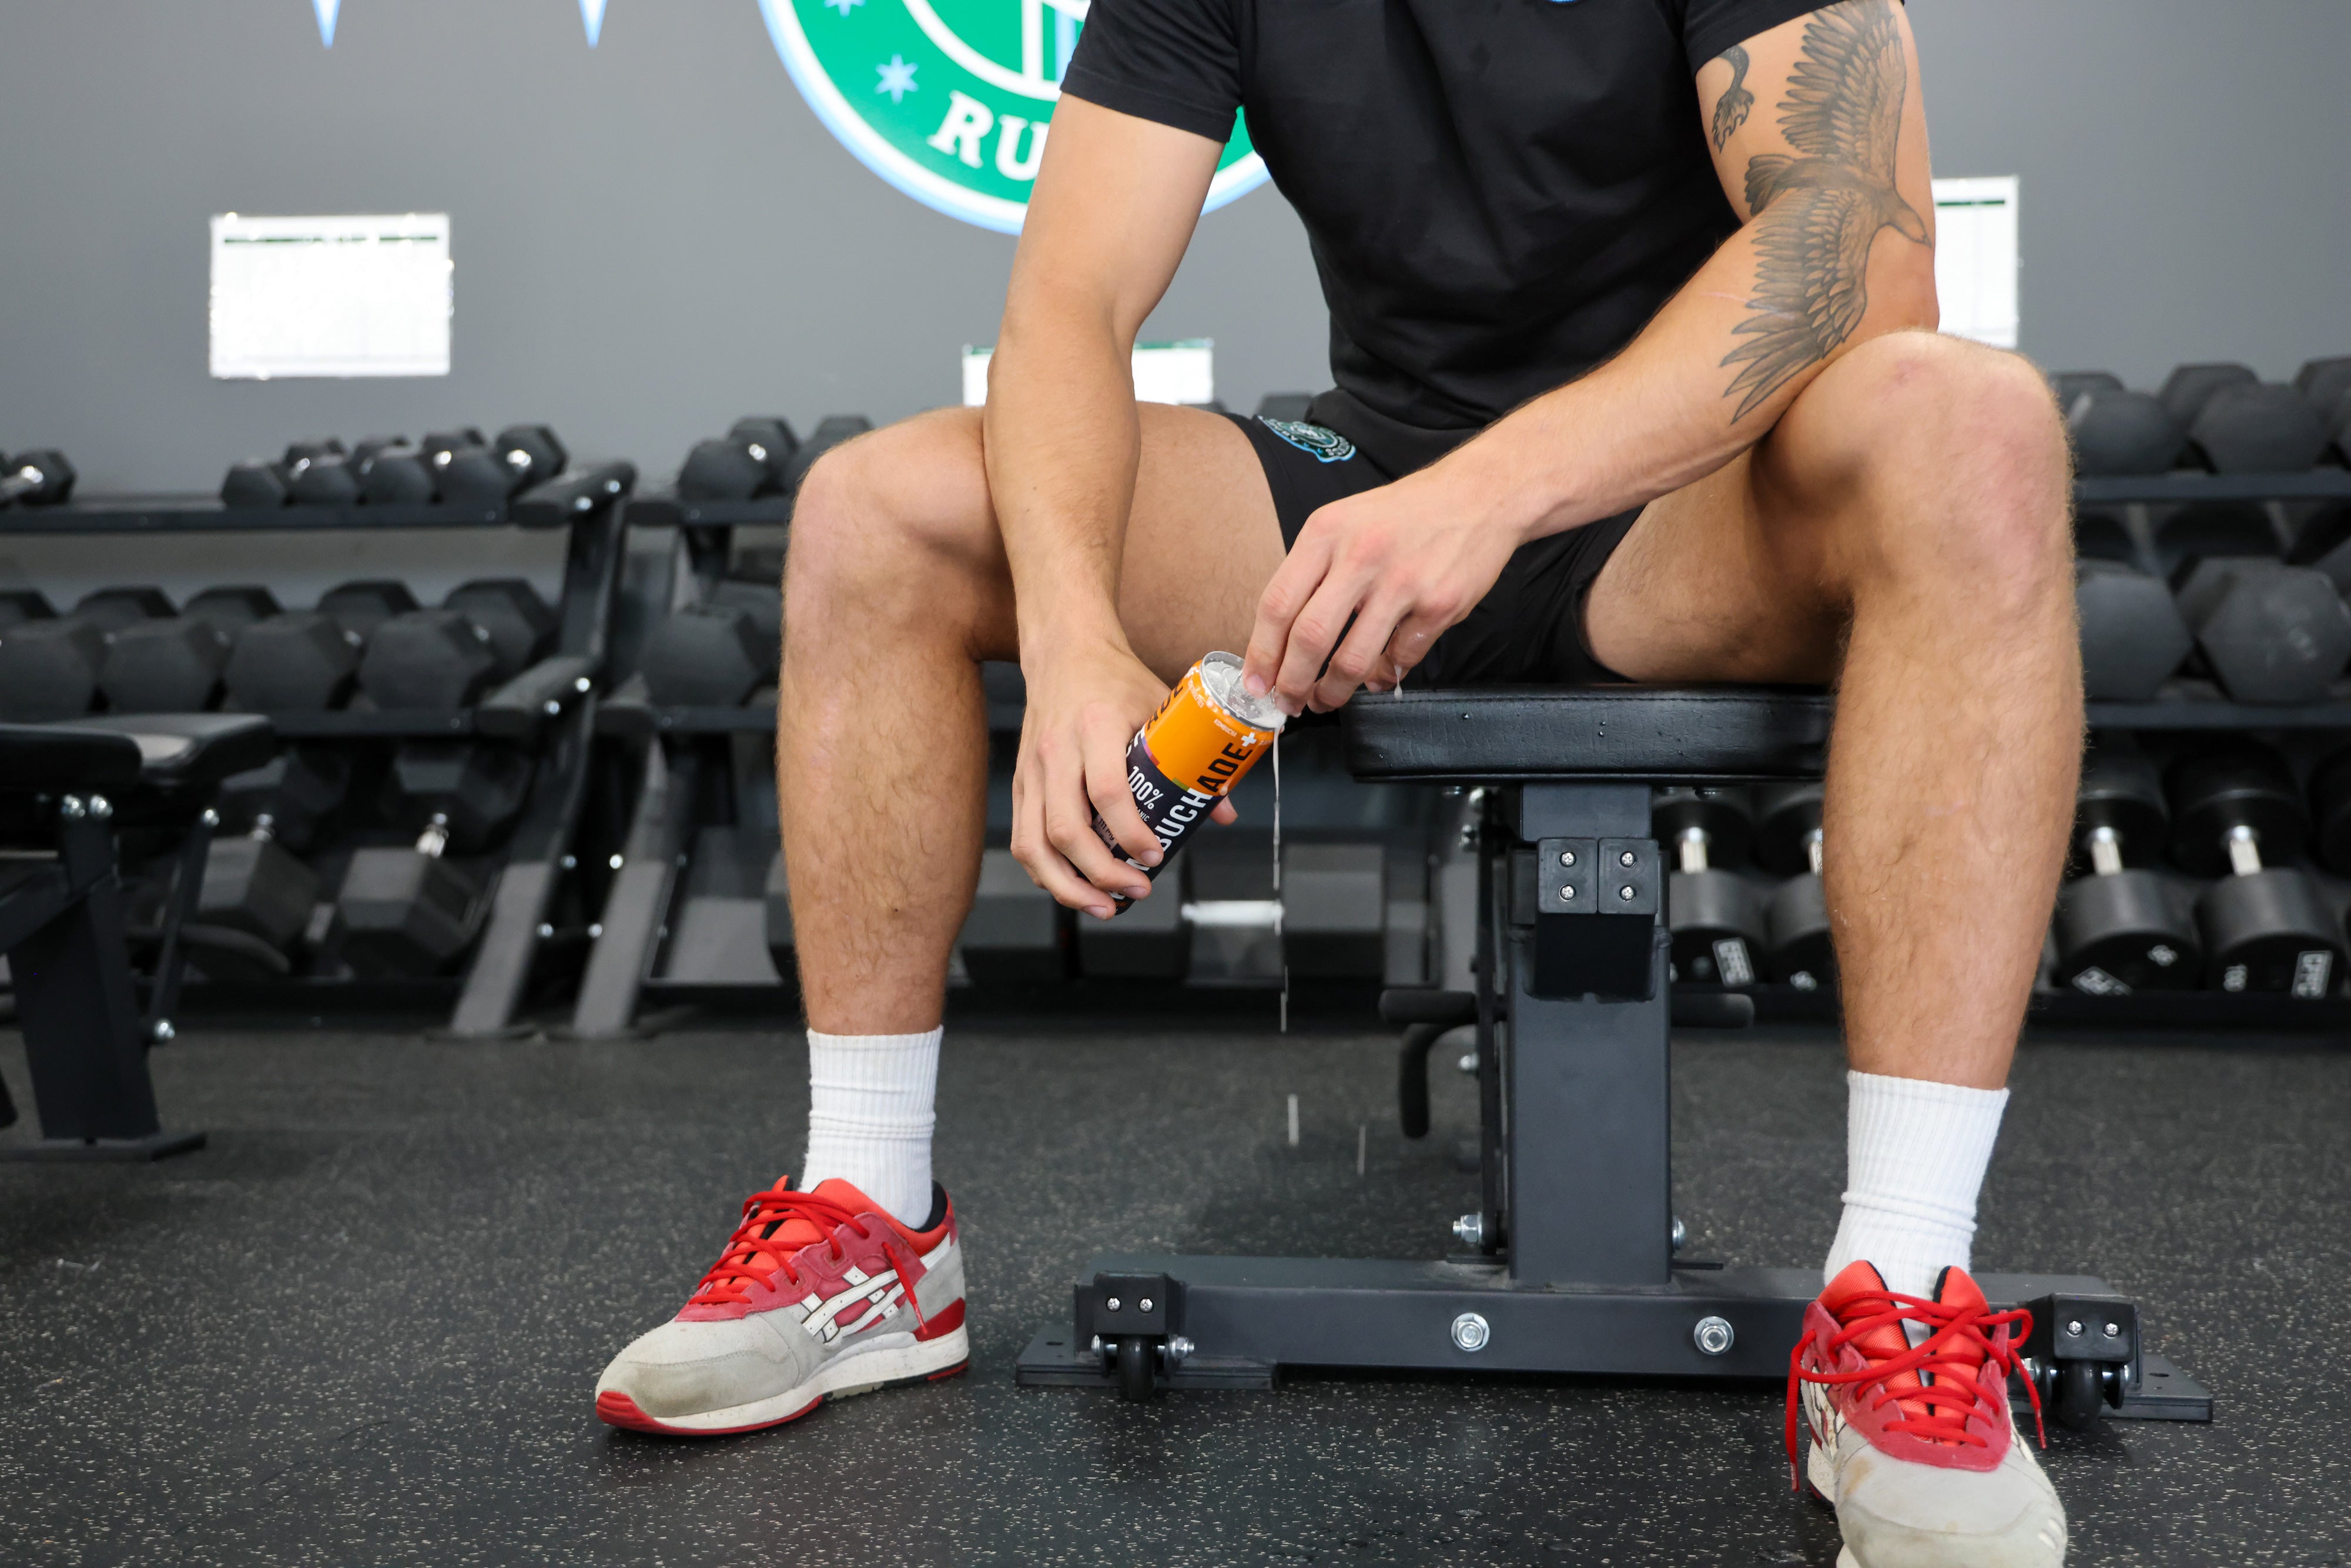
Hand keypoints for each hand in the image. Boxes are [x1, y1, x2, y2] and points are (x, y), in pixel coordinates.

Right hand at [1010, 643, 1237, 918]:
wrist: (1063, 651)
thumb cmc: (1115, 680)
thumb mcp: (1161, 705)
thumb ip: (1192, 757)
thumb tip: (1223, 811)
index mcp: (1095, 726)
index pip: (1108, 791)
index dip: (1131, 832)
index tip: (1157, 856)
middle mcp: (1056, 750)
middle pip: (1067, 828)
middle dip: (1101, 872)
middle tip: (1137, 890)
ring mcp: (1033, 769)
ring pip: (1036, 843)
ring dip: (1067, 885)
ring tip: (1103, 906)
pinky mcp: (1022, 782)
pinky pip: (1023, 838)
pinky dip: (1045, 871)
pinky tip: (1072, 887)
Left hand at [1242, 466, 1523, 714]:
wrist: (1479, 493)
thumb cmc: (1407, 512)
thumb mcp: (1345, 521)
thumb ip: (1314, 571)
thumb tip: (1284, 636)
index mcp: (1326, 532)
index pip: (1277, 603)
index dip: (1262, 653)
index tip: (1256, 682)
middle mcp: (1360, 555)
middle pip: (1309, 638)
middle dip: (1292, 683)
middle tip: (1289, 701)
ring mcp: (1402, 582)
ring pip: (1353, 659)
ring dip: (1333, 691)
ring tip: (1326, 698)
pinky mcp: (1439, 604)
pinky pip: (1400, 658)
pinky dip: (1383, 676)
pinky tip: (1377, 676)